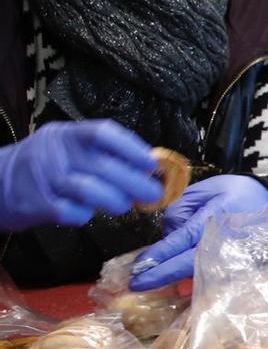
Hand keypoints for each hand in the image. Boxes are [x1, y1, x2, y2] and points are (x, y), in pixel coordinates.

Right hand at [0, 120, 161, 230]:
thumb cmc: (48, 165)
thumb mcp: (69, 148)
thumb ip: (102, 153)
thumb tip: (149, 166)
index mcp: (66, 134)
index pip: (102, 133)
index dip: (131, 148)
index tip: (151, 163)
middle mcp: (53, 151)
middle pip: (102, 166)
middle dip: (134, 182)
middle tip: (153, 193)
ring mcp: (41, 177)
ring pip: (88, 190)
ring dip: (114, 200)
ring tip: (123, 204)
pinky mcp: (34, 204)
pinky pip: (70, 212)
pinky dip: (85, 214)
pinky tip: (87, 212)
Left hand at [130, 174, 267, 289]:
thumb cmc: (235, 192)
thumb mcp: (204, 190)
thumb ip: (180, 210)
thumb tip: (166, 235)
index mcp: (216, 217)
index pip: (182, 240)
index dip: (159, 255)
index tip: (138, 266)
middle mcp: (227, 240)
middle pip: (189, 264)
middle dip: (161, 276)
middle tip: (136, 284)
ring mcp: (237, 257)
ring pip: (203, 277)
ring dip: (176, 284)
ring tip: (153, 287)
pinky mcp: (244, 267)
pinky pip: (216, 280)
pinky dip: (196, 286)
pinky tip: (179, 289)